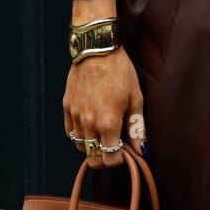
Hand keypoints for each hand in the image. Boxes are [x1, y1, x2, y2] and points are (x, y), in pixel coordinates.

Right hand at [63, 0, 145, 169]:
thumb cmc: (120, 71)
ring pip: (80, 147)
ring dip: (92, 146)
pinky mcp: (67, 107)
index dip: (119, 160)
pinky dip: (80, 134)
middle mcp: (88, 124)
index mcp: (108, 124)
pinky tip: (90, 124)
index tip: (125, 151)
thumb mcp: (135, 98)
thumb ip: (137, 127)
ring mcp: (75, 116)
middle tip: (115, 146)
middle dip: (105, 158)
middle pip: (93, 158)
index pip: (110, 160)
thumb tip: (142, 150)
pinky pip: (70, 132)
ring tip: (103, 133)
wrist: (97, 49)